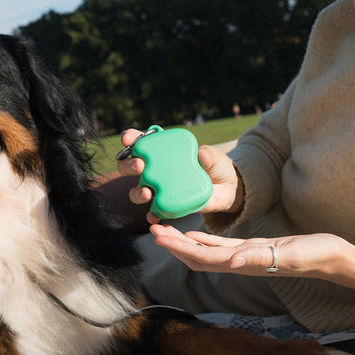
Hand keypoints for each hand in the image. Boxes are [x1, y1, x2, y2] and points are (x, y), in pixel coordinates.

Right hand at [116, 129, 243, 223]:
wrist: (227, 188)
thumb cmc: (216, 166)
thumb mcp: (215, 156)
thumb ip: (208, 154)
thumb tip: (201, 154)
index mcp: (163, 151)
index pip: (141, 142)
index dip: (131, 138)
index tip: (127, 139)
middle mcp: (156, 169)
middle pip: (129, 167)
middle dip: (129, 165)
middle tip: (139, 165)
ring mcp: (159, 188)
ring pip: (137, 191)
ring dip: (137, 192)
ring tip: (147, 192)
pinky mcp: (167, 205)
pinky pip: (154, 212)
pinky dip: (151, 215)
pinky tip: (153, 216)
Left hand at [149, 225, 354, 290]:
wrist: (332, 257)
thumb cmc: (315, 255)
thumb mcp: (290, 254)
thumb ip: (260, 259)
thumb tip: (231, 263)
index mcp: (243, 264)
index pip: (202, 257)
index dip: (179, 248)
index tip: (159, 236)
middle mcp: (238, 263)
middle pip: (197, 256)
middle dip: (174, 245)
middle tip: (153, 228)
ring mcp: (243, 257)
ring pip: (205, 251)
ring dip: (183, 242)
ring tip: (165, 230)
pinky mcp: (251, 249)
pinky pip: (220, 246)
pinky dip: (203, 240)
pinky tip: (192, 234)